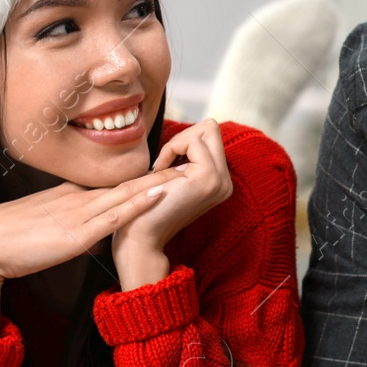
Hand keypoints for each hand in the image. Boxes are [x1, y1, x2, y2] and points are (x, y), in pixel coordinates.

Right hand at [0, 170, 175, 335]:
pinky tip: (158, 195)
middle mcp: (78, 200)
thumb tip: (94, 233)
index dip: (141, 177)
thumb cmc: (8, 238)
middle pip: (125, 184)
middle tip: (188, 160)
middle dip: (159, 173)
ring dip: (157, 184)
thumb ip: (68, 221)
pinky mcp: (77, 235)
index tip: (167, 168)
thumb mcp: (45, 221)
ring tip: (185, 172)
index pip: (112, 184)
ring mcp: (79, 216)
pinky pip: (114, 217)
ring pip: (125, 195)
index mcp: (69, 195)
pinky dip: (138, 205)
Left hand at [110, 118, 233, 287]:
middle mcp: (226, 182)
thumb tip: (191, 132)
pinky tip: (159, 173)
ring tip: (161, 170)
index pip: (210, 136)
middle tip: (164, 163)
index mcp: (219, 182)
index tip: (165, 165)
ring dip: (177, 144)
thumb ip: (186, 159)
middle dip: (183, 137)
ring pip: (207, 129)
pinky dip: (172, 149)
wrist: (140, 238)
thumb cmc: (146, 208)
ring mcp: (220, 181)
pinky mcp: (208, 178)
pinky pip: (193, 142)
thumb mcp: (172, 178)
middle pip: (212, 128)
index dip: (183, 142)